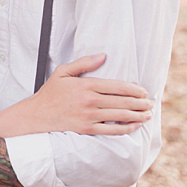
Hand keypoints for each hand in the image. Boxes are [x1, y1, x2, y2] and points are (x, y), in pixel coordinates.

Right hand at [16, 54, 152, 135]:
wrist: (37, 115)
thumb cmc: (51, 93)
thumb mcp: (63, 72)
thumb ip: (84, 63)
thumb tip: (103, 56)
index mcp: (86, 85)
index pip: (118, 87)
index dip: (135, 89)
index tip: (143, 91)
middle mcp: (89, 101)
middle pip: (123, 102)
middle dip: (140, 103)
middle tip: (150, 104)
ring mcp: (89, 117)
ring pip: (120, 116)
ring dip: (138, 116)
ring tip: (147, 115)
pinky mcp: (87, 129)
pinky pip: (112, 130)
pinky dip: (126, 128)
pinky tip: (134, 125)